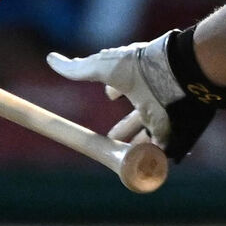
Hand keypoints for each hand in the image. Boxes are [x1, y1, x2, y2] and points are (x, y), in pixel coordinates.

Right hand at [47, 26, 225, 162]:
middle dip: (124, 125)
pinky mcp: (175, 130)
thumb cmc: (139, 67)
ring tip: (125, 155)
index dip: (114, 92)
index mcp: (134, 79)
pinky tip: (146, 166)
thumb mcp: (103, 68)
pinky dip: (154, 158)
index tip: (109, 99)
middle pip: (136, 113)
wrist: (175, 74)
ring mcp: (164, 112)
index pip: (121, 87)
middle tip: (112, 137)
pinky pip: (163, 149)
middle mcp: (150, 95)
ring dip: (137, 144)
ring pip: (149, 132)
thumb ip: (77, 68)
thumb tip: (50, 59)